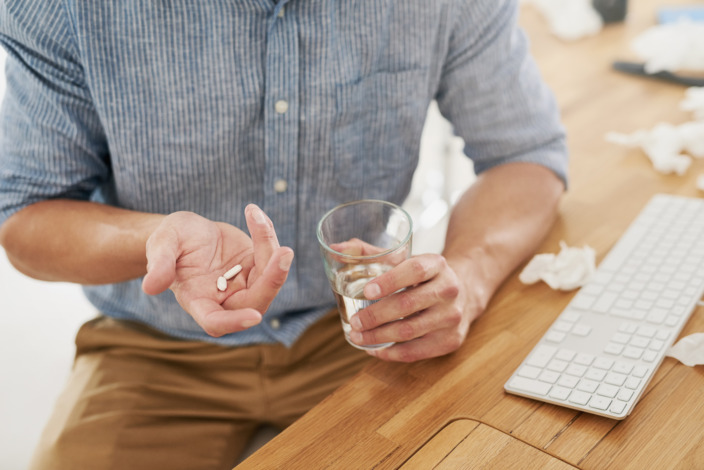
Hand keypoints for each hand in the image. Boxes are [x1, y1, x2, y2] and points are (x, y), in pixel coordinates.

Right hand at [142, 204, 293, 336]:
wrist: (187, 231)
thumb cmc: (170, 240)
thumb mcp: (162, 243)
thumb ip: (160, 263)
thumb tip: (150, 287)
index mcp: (197, 300)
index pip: (215, 322)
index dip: (233, 323)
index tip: (254, 317)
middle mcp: (225, 299)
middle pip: (255, 302)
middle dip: (273, 279)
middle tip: (284, 252)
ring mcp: (244, 284)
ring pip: (269, 277)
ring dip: (271, 248)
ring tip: (256, 217)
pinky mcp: (257, 268)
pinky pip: (271, 255)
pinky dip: (267, 234)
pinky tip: (254, 214)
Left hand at [348, 254, 476, 361]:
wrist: (463, 293)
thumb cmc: (423, 277)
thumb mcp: (404, 260)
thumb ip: (371, 253)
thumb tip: (337, 247)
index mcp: (437, 264)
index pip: (415, 270)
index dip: (389, 281)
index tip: (366, 292)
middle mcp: (449, 289)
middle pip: (408, 304)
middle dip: (375, 316)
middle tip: (354, 322)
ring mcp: (452, 317)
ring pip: (409, 331)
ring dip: (378, 336)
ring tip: (357, 336)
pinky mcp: (451, 340)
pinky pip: (416, 351)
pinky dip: (391, 353)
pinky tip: (375, 350)